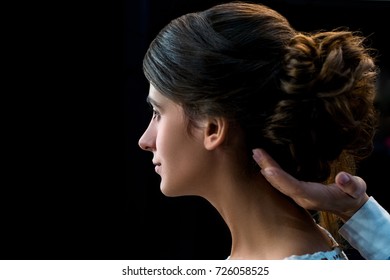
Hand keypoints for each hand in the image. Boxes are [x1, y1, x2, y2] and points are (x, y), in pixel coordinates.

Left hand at [253, 148, 368, 220]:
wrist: (347, 207)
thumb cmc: (351, 195)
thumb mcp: (356, 190)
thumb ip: (352, 185)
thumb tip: (343, 177)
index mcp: (314, 197)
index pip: (294, 187)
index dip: (280, 179)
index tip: (267, 169)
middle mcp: (301, 197)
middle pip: (281, 184)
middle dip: (268, 168)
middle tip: (256, 152)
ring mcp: (297, 195)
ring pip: (278, 183)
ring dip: (266, 168)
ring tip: (256, 154)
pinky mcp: (295, 191)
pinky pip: (280, 181)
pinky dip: (271, 171)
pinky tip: (263, 161)